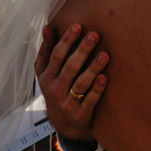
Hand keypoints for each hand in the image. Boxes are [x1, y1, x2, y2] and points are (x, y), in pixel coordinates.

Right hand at [34, 24, 106, 142]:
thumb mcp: (46, 73)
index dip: (66, 41)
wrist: (64, 124)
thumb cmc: (56, 89)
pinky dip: (97, 89)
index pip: (56, 56)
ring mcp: (67, 103)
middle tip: (94, 35)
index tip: (78, 26)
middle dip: (82, 50)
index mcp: (46, 77)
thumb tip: (47, 27)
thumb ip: (47, 50)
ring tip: (105, 55)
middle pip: (69, 68)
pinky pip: (89, 100)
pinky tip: (104, 78)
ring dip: (92, 69)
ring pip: (80, 84)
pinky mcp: (80, 114)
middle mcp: (54, 90)